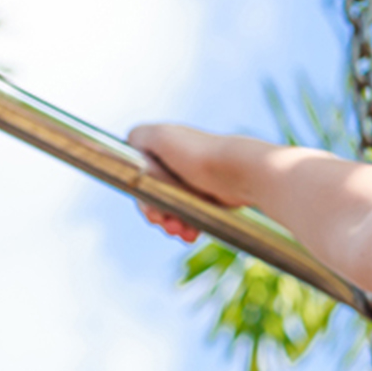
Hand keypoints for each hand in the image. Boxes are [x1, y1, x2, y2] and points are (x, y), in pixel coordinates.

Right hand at [127, 123, 247, 244]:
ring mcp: (193, 182)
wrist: (241, 171)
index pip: (140, 178)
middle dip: (158, 215)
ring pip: (173, 210)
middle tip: (167, 224)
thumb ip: (138, 138)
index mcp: (164, 149)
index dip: (142, 198)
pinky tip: (192, 234)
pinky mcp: (209, 198)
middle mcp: (177, 164)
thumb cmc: (199, 154)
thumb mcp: (161, 136)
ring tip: (183, 232)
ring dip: (173, 225)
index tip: (151, 211)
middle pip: (156, 197)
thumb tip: (131, 147)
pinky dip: (189, 227)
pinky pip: (192, 216)